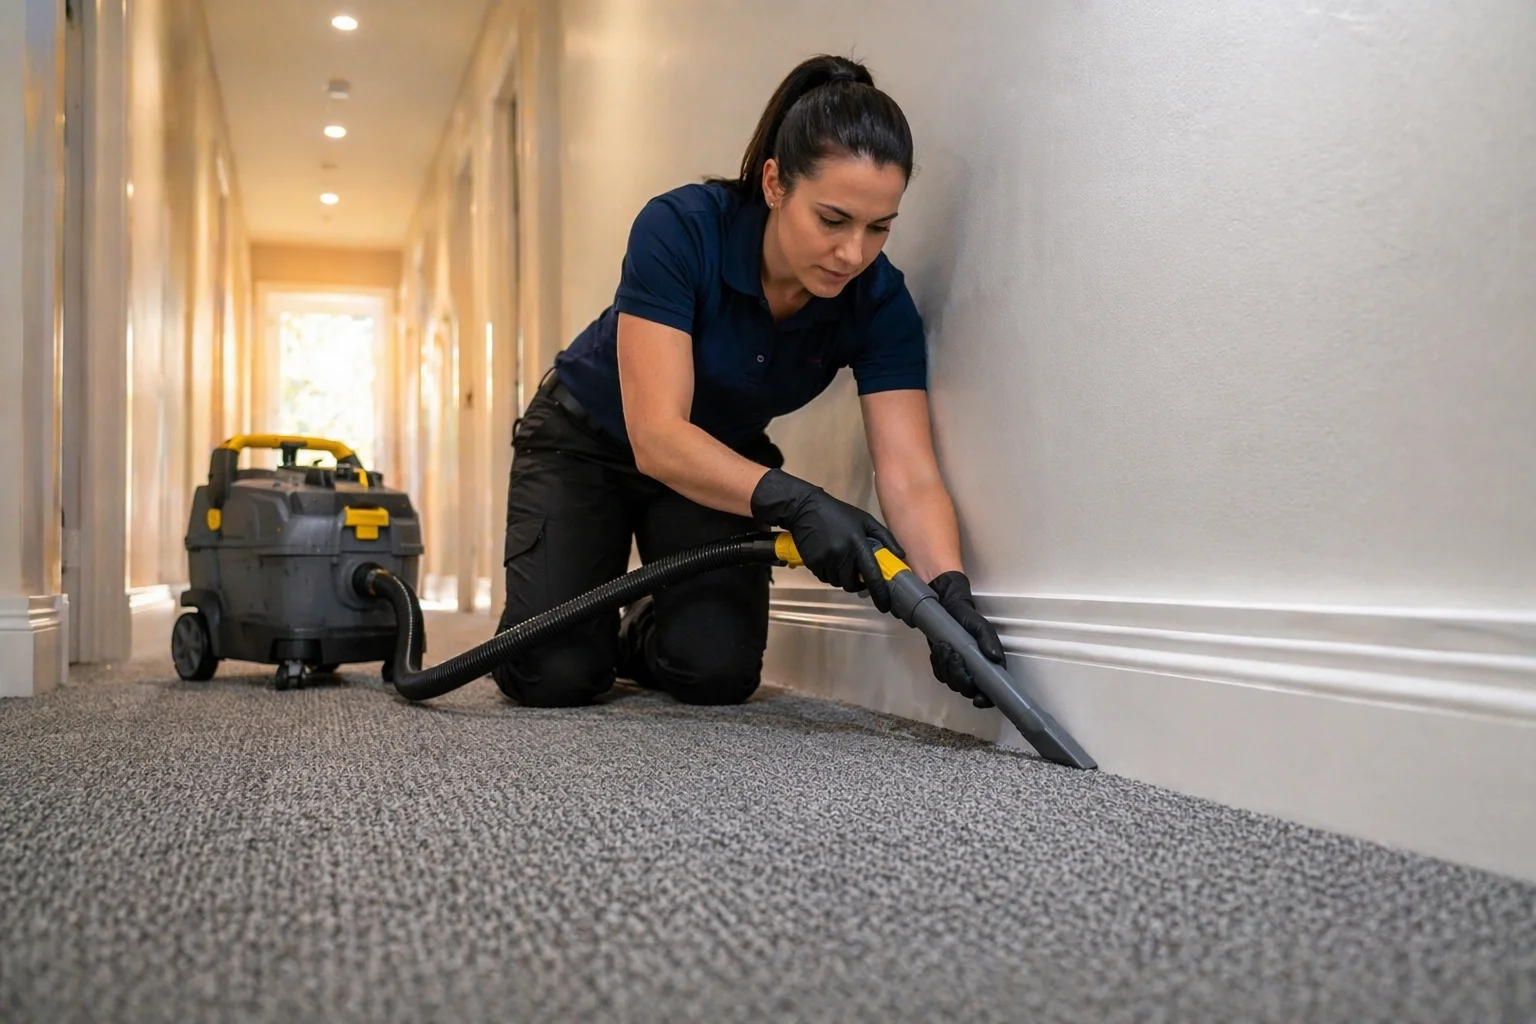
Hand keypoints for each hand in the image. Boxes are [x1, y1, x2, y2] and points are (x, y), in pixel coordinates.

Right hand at [750, 469, 904, 612]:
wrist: (806, 509)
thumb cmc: (839, 514)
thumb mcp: (865, 520)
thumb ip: (885, 537)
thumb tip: (901, 556)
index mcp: (858, 544)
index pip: (872, 575)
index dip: (880, 593)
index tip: (885, 606)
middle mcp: (842, 555)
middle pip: (852, 584)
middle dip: (857, 585)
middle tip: (857, 575)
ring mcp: (826, 560)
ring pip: (838, 582)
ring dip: (842, 577)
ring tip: (841, 561)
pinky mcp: (813, 563)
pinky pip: (825, 577)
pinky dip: (829, 573)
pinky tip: (829, 559)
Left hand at [926, 571, 1004, 707]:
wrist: (943, 604)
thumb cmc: (965, 615)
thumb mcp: (979, 625)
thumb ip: (988, 640)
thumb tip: (995, 658)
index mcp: (987, 664)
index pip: (989, 691)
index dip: (985, 699)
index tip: (978, 698)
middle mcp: (973, 670)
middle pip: (967, 688)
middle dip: (959, 676)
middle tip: (954, 655)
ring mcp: (957, 668)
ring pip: (952, 682)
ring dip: (946, 667)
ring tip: (944, 646)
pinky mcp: (942, 663)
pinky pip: (939, 673)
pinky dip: (938, 664)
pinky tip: (939, 649)